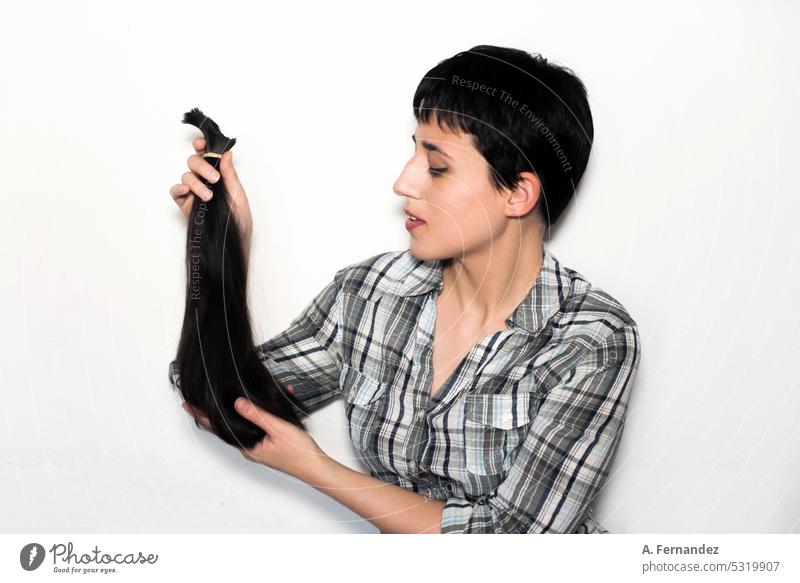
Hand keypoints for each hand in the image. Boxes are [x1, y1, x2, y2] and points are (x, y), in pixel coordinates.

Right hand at [169, 136, 252, 254]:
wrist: (235, 241)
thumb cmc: (240, 219)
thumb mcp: (238, 194)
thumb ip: (230, 174)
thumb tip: (226, 153)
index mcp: (218, 174)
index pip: (206, 154)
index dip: (202, 145)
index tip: (202, 144)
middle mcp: (204, 180)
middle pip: (193, 161)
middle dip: (203, 166)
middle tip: (214, 179)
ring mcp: (194, 192)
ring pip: (186, 176)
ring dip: (196, 183)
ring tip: (209, 196)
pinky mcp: (185, 205)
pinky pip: (175, 192)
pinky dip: (179, 189)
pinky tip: (187, 192)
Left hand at [181, 387, 327, 480]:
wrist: (315, 467)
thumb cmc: (299, 452)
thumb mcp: (277, 428)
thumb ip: (257, 415)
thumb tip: (236, 403)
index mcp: (247, 446)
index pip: (218, 428)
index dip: (202, 415)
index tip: (187, 404)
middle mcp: (249, 447)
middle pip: (226, 427)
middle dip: (214, 412)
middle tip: (199, 399)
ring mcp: (258, 446)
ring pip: (241, 425)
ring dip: (235, 411)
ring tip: (224, 400)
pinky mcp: (267, 444)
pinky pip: (256, 426)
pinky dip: (255, 414)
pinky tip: (262, 405)